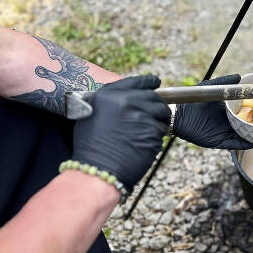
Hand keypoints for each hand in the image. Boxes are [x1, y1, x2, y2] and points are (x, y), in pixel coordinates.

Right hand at [72, 75, 169, 191]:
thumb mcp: (91, 115)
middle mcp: (127, 101)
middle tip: (156, 116)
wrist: (98, 170)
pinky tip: (144, 146)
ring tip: (147, 134)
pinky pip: (162, 131)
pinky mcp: (153, 131)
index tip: (156, 82)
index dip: (148, 82)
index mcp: (109, 95)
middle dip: (157, 107)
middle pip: (154, 98)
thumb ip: (109, 104)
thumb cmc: (91, 148)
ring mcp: (142, 116)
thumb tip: (125, 101)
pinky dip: (156, 138)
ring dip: (159, 122)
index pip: (136, 82)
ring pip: (162, 114)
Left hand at [173, 74, 252, 149]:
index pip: (243, 112)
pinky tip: (252, 143)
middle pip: (245, 125)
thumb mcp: (210, 87)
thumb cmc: (193, 100)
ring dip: (252, 136)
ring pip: (241, 136)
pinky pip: (232, 144)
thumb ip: (224, 82)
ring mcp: (223, 132)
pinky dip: (242, 144)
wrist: (179, 114)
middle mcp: (226, 122)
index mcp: (226, 110)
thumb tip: (239, 76)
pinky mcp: (218, 141)